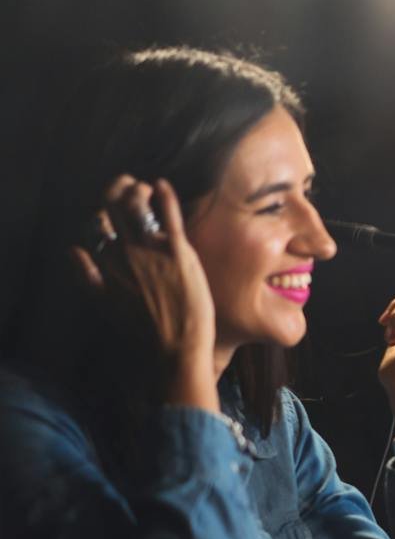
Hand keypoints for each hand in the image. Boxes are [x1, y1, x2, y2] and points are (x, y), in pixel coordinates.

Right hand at [72, 176, 217, 408]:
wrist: (172, 353)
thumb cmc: (141, 335)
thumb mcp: (103, 305)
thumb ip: (86, 277)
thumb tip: (71, 252)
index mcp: (103, 265)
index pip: (92, 223)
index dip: (98, 208)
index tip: (107, 204)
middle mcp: (122, 253)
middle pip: (111, 206)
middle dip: (117, 189)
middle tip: (129, 185)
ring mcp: (149, 251)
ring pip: (136, 205)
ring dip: (138, 189)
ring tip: (145, 187)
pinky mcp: (178, 253)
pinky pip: (168, 214)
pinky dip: (164, 195)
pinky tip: (164, 185)